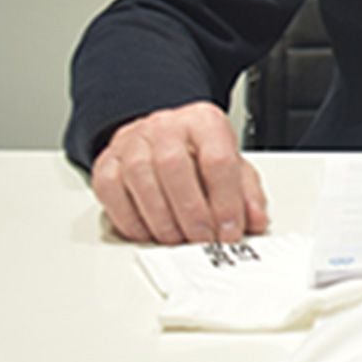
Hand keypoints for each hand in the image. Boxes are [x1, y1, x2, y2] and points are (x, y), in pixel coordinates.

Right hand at [89, 101, 268, 244]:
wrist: (164, 138)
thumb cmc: (199, 154)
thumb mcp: (233, 166)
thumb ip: (247, 194)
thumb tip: (255, 220)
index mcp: (203, 121)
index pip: (217, 159)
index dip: (225, 201)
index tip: (229, 231)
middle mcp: (166, 126)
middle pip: (174, 166)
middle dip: (191, 212)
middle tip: (202, 239)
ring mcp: (132, 141)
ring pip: (140, 177)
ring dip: (161, 219)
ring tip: (177, 239)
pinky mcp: (107, 161)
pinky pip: (111, 190)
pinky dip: (129, 219)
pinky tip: (147, 232)